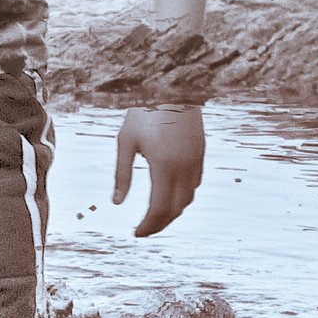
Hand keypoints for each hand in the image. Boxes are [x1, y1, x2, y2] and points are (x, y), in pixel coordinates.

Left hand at [114, 105, 204, 236]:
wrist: (172, 84)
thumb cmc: (144, 110)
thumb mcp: (126, 141)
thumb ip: (122, 174)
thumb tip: (117, 202)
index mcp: (164, 166)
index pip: (159, 208)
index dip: (148, 225)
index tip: (136, 233)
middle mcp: (184, 167)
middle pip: (176, 208)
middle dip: (160, 223)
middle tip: (144, 230)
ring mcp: (196, 160)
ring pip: (189, 198)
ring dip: (174, 211)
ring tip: (156, 215)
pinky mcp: (200, 152)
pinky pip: (195, 183)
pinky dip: (184, 196)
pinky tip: (171, 193)